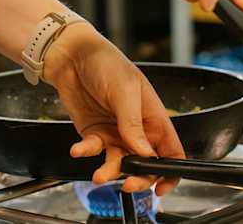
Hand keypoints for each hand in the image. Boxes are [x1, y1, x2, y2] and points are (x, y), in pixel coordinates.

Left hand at [43, 23, 183, 194]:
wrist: (71, 56)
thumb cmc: (105, 63)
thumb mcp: (125, 91)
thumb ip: (133, 124)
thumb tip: (144, 153)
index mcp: (154, 116)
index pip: (171, 150)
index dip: (170, 171)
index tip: (161, 186)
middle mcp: (137, 128)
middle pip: (146, 163)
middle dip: (138, 177)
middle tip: (127, 183)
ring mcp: (115, 133)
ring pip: (119, 162)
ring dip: (109, 171)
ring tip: (99, 175)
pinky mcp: (94, 133)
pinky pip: (94, 150)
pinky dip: (86, 153)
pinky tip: (79, 149)